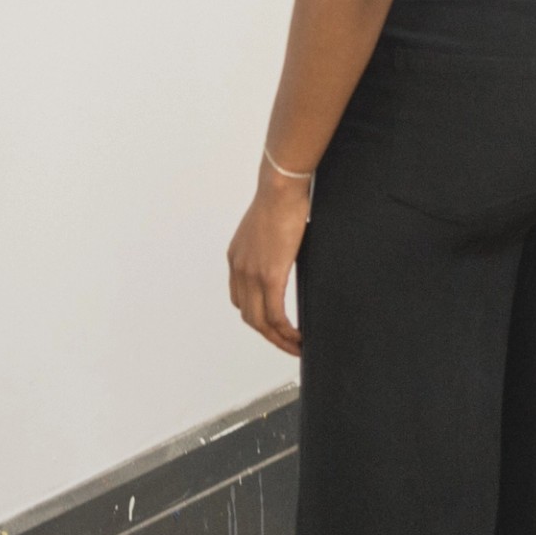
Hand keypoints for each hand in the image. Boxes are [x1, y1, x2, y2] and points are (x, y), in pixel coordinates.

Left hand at [225, 170, 307, 357]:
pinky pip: (275, 315)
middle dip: (269, 335)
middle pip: (249, 315)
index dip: (257, 317)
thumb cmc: (280, 200)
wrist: (280, 189)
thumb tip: (288, 256)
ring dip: (278, 339)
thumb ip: (272, 249)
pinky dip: (286, 331)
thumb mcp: (268, 230)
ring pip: (260, 321)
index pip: (240, 300)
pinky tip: (298, 336)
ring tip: (295, 345)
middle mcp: (239, 269)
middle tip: (288, 344)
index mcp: (237, 258)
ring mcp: (252, 274)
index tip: (274, 326)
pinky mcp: (270, 275)